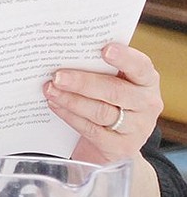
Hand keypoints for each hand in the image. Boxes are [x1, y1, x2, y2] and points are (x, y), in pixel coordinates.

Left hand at [45, 42, 162, 163]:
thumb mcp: (112, 81)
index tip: (105, 49)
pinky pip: (91, 130)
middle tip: (58, 76)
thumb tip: (64, 53)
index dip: (125, 57)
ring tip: (50, 90)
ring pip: (101, 112)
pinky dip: (70, 116)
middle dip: (83, 82)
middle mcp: (147, 104)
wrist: (115, 142)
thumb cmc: (108, 100)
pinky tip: (55, 105)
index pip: (141, 67)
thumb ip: (98, 68)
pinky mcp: (120, 147)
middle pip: (115, 91)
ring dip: (71, 100)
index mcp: (146, 81)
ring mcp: (136, 128)